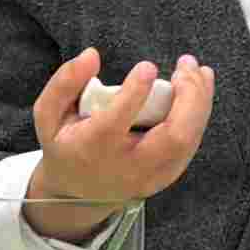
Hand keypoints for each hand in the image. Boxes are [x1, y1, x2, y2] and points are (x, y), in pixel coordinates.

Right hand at [24, 47, 210, 240]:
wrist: (78, 193)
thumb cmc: (66, 145)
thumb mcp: (48, 114)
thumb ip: (65, 82)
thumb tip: (92, 55)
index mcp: (93, 148)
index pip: (117, 122)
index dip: (135, 92)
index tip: (147, 65)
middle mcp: (127, 165)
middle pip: (172, 136)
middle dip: (188, 97)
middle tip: (186, 65)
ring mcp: (150, 174)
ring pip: (187, 141)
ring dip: (200, 102)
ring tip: (199, 71)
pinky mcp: (166, 175)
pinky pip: (190, 145)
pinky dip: (200, 115)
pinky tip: (199, 90)